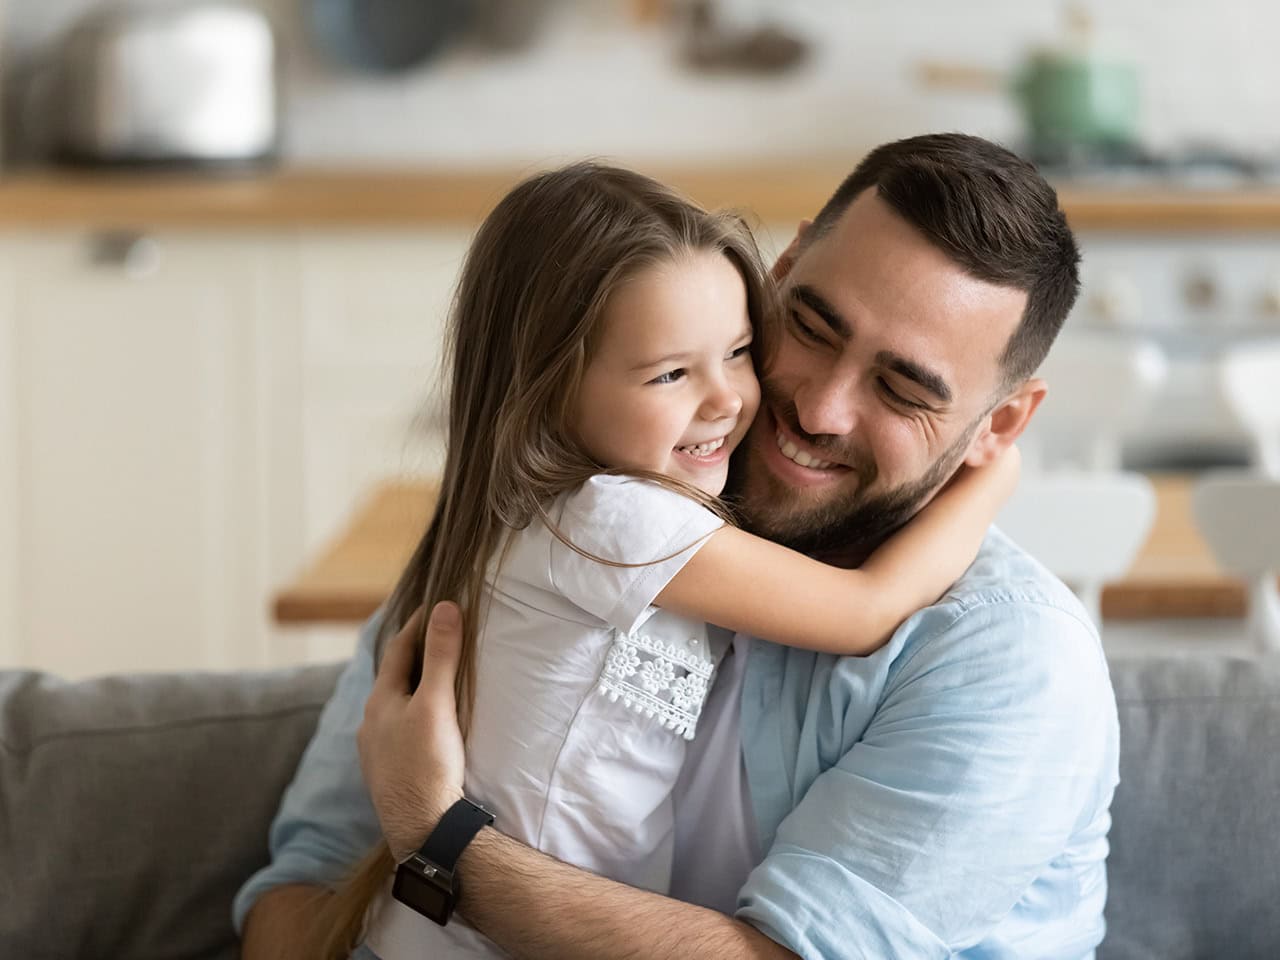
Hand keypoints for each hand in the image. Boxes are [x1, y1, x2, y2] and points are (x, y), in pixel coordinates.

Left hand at [358, 602, 466, 861]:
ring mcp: (376, 752)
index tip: (437, 607)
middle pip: (394, 678)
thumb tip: (444, 607)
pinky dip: (414, 719)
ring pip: (394, 709)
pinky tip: (427, 730)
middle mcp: (370, 724)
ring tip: (437, 683)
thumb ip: (442, 655)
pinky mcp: (388, 774)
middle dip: (416, 658)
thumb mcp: (437, 703)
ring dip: (413, 691)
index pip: (398, 649)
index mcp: (379, 701)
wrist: (421, 829)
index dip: (418, 625)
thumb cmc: (428, 764)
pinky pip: (399, 734)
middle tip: (440, 640)